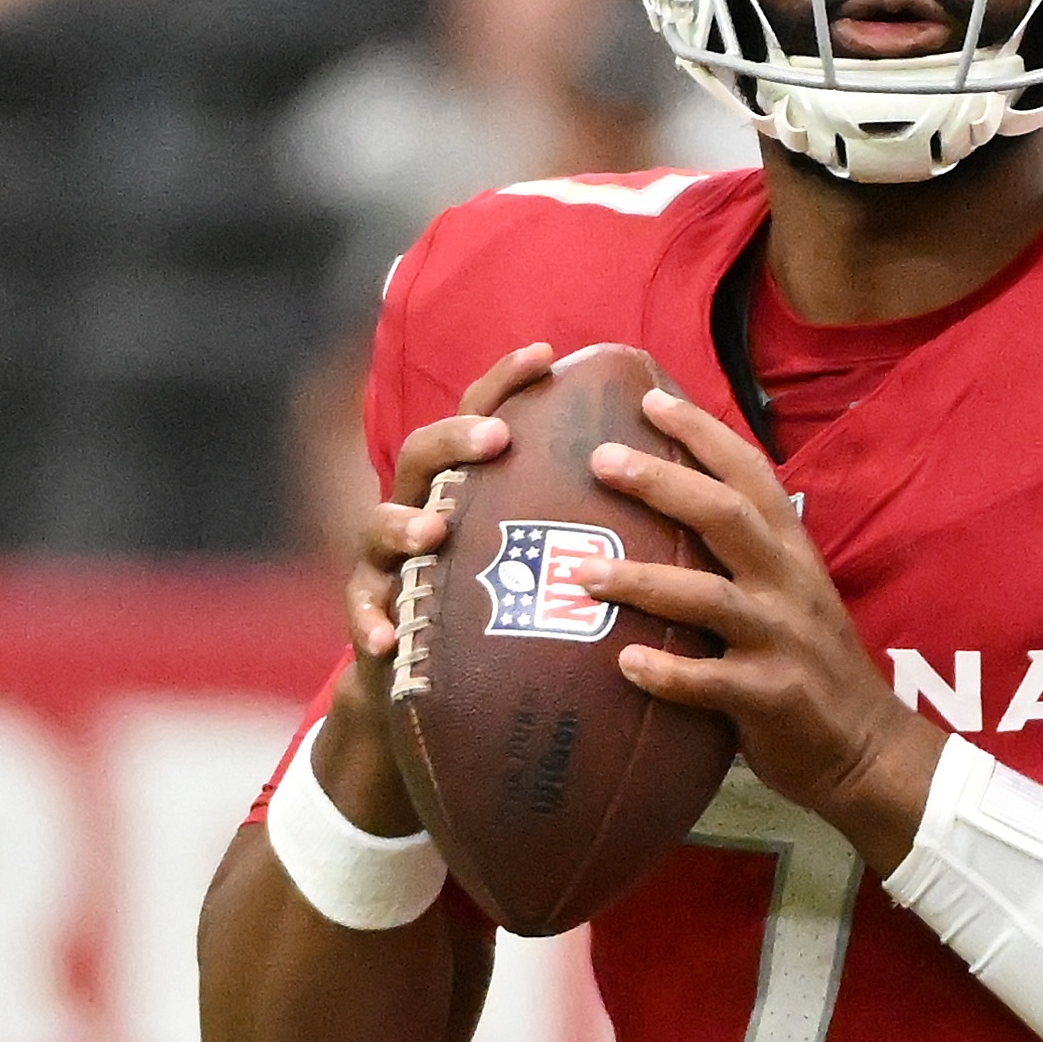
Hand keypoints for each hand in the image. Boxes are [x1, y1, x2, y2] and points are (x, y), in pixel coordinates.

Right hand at [316, 341, 555, 834]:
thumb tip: (680, 479)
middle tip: (496, 439)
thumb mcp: (546, 556)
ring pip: (377, 525)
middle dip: (455, 440)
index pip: (483, 415)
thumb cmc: (507, 609)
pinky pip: (362, 614)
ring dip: (402, 524)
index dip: (507, 380)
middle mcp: (421, 509)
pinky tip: (386, 641)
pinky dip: (369, 624)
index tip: (546, 354)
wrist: (432, 687)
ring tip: (432, 534)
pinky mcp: (372, 615)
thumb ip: (589, 516)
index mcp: (468, 485)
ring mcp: (389, 561)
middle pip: (422, 454)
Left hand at [576, 388, 946, 871]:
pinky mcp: (772, 698)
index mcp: (791, 550)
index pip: (750, 473)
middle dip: (663, 483)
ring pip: (710, 598)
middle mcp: (789, 583)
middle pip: (726, 516)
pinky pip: (712, 682)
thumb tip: (665, 507)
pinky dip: (668, 673)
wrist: (865, 748)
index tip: (648, 398)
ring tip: (581, 574)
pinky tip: (623, 664)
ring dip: (643, 583)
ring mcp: (782, 640)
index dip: (702, 433)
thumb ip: (739, 554)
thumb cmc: (808, 662)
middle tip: (600, 460)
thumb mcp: (788, 591)